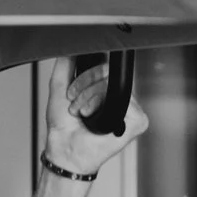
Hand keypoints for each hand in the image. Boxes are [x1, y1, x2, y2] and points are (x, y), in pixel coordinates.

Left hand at [42, 59, 145, 180]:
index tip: (72, 90)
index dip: (86, 76)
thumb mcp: (59, 86)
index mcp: (106, 91)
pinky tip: (94, 118)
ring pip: (113, 86)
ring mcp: (130, 110)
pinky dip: (103, 106)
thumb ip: (64, 65)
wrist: (64, 148)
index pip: (104, 67)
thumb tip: (71, 48)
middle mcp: (120, 99)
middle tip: (75, 103)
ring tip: (82, 112)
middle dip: (85, 87)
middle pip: (108, 74)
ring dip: (90, 98)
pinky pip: (123, 100)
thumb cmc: (64, 127)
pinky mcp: (137, 122)